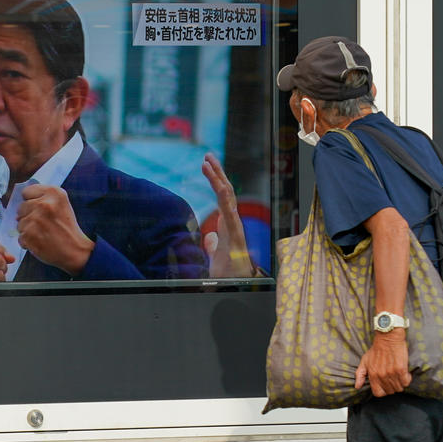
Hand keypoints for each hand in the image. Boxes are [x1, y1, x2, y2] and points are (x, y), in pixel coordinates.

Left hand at [17, 184, 93, 275]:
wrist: (76, 251)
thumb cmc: (68, 229)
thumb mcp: (61, 204)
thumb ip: (43, 198)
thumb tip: (22, 204)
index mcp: (53, 193)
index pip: (27, 191)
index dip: (31, 201)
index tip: (38, 209)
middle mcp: (44, 204)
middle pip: (21, 207)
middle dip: (28, 216)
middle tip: (43, 224)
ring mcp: (35, 220)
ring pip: (19, 223)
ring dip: (28, 230)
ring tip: (43, 234)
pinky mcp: (29, 235)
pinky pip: (20, 237)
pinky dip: (27, 242)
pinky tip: (40, 242)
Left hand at [201, 152, 252, 277]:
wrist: (236, 286)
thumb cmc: (228, 273)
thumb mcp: (213, 256)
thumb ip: (211, 245)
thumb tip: (207, 236)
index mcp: (227, 225)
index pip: (222, 198)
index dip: (215, 181)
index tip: (206, 166)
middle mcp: (232, 222)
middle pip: (226, 191)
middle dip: (217, 172)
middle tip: (207, 155)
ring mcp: (235, 226)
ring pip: (228, 196)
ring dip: (218, 177)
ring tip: (207, 161)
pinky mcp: (235, 233)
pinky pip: (229, 210)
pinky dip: (223, 195)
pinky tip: (218, 182)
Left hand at [355, 330, 411, 395]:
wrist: (387, 339)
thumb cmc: (376, 350)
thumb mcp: (364, 361)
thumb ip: (360, 375)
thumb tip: (357, 387)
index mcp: (372, 375)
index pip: (378, 393)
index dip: (382, 392)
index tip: (385, 387)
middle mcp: (382, 375)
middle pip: (390, 391)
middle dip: (392, 387)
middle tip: (393, 379)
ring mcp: (392, 373)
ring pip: (399, 388)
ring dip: (400, 384)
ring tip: (399, 376)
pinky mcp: (401, 369)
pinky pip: (406, 382)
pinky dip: (407, 379)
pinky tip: (404, 373)